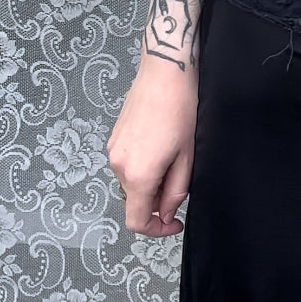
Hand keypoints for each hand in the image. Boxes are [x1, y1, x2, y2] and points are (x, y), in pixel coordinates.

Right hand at [107, 56, 198, 236]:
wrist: (165, 71)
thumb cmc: (181, 108)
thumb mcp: (187, 155)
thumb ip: (176, 190)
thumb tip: (167, 212)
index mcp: (138, 174)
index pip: (136, 221)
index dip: (157, 230)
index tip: (175, 222)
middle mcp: (117, 166)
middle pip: (135, 200)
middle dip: (158, 199)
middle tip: (180, 177)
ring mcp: (113, 150)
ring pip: (131, 181)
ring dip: (151, 180)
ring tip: (173, 154)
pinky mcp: (114, 138)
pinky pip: (127, 163)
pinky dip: (142, 165)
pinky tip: (161, 143)